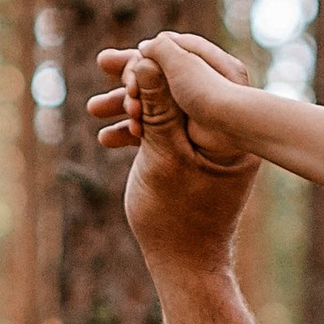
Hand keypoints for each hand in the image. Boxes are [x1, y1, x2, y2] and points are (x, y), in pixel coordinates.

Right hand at [100, 37, 259, 276]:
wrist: (185, 266)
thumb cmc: (176, 218)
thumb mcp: (162, 155)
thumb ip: (156, 107)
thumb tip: (147, 60)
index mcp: (230, 127)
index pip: (203, 71)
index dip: (165, 57)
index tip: (131, 57)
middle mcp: (226, 129)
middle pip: (182, 84)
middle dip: (141, 76)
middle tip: (104, 63)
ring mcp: (209, 142)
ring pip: (169, 106)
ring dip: (132, 104)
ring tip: (93, 109)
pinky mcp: (194, 155)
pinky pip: (167, 129)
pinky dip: (139, 129)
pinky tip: (107, 136)